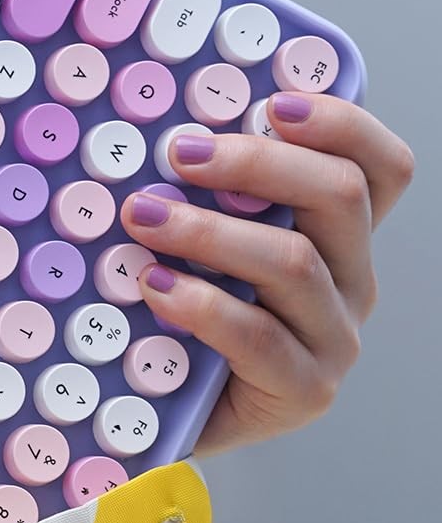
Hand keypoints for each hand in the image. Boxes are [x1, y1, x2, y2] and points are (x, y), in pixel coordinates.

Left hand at [120, 92, 413, 453]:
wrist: (164, 420)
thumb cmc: (178, 325)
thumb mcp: (197, 250)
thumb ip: (202, 198)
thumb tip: (156, 133)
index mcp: (338, 238)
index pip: (378, 168)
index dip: (340, 124)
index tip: (271, 102)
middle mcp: (350, 283)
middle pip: (339, 197)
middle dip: (256, 163)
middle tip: (179, 153)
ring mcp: (333, 339)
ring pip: (293, 261)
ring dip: (209, 231)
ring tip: (142, 217)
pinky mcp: (303, 391)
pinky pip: (260, 336)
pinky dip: (201, 305)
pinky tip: (153, 287)